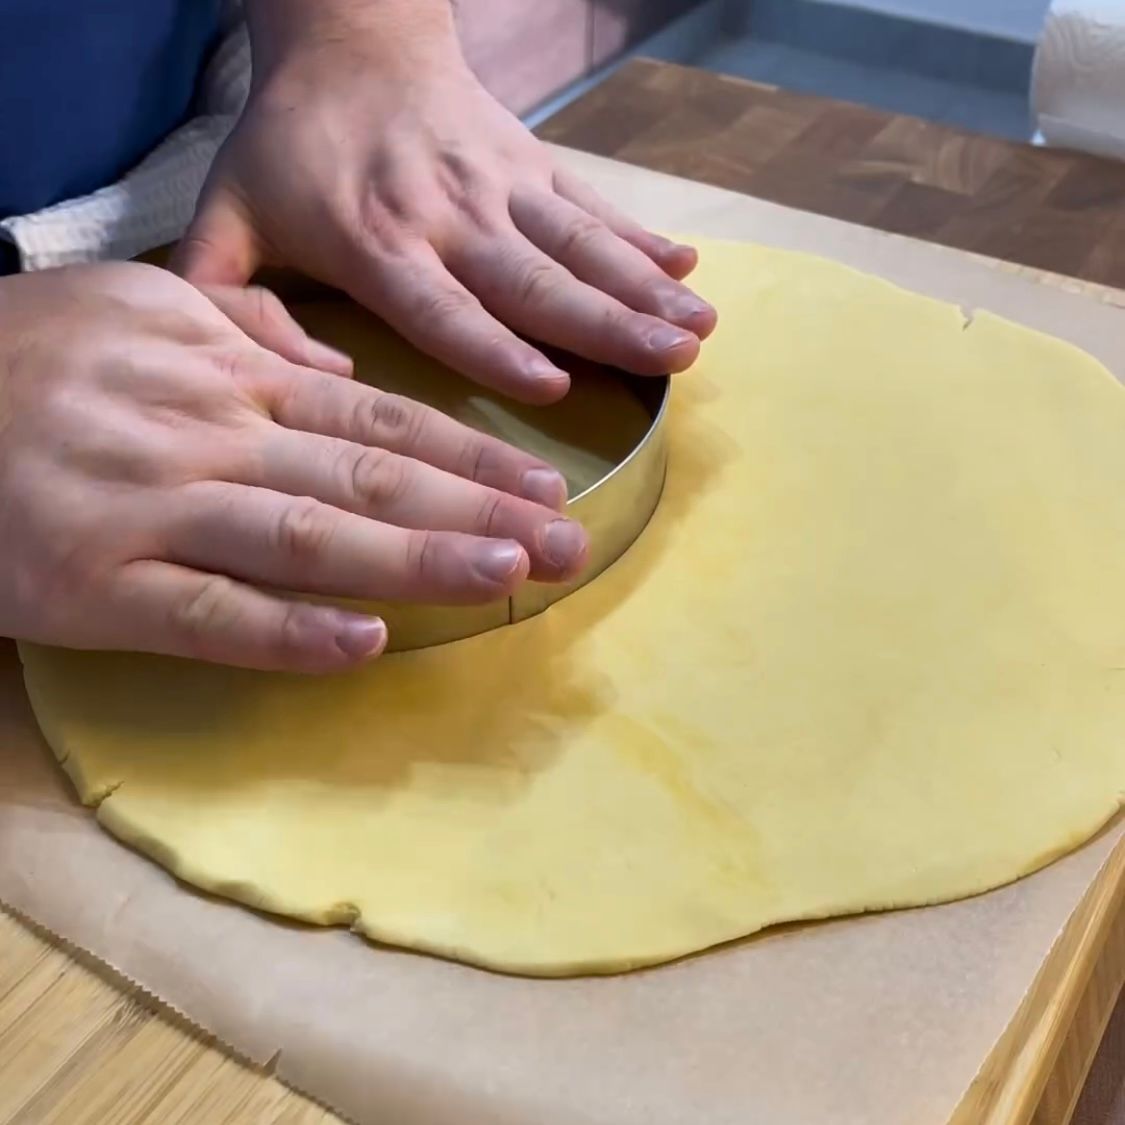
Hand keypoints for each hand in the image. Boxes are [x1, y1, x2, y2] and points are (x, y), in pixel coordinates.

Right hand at [0, 263, 586, 671]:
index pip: (381, 419)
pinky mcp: (98, 587)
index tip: (545, 487)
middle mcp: (210, 438)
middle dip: (477, 512)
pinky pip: (207, 616)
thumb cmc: (31, 354)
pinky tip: (365, 646)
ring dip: (414, 561)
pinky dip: (288, 633)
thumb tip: (342, 370)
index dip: (470, 457)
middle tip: (567, 544)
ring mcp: (156, 513)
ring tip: (506, 580)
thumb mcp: (144, 308)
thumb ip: (250, 337)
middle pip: (370, 477)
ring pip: (308, 540)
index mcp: (229, 377)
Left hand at [174, 33, 716, 403]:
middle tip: (672, 357)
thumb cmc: (288, 147)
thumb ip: (228, 299)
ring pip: (578, 243)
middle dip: (608, 322)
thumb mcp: (224, 216)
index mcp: (376, 242)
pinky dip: (638, 235)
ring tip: (698, 325)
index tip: (556, 385)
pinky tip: (686, 265)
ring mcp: (499, 185)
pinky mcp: (530, 162)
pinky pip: (590, 203)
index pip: (443, 308)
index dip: (497, 347)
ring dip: (642, 287)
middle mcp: (449, 216)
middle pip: (535, 280)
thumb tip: (308, 374)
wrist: (347, 40)